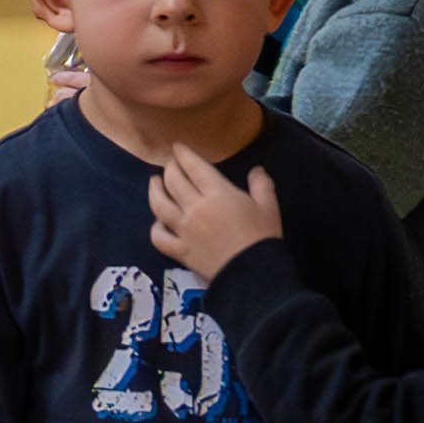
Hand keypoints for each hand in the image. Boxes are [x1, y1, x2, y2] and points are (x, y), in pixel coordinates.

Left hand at [147, 156, 277, 278]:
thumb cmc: (263, 237)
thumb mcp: (269, 207)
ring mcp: (184, 230)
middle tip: (170, 163)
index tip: (177, 147)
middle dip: (169, 168)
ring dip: (154, 190)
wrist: (253, 274)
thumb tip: (257, 170)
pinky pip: (159, 237)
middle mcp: (195, 208)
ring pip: (159, 205)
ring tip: (154, 182)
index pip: (193, 166)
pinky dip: (155, 228)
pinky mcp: (180, 251)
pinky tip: (157, 222)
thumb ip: (261, 185)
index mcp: (217, 193)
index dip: (182, 154)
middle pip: (173, 181)